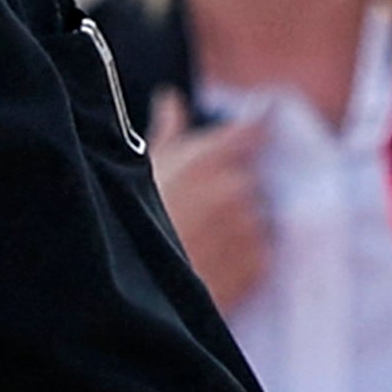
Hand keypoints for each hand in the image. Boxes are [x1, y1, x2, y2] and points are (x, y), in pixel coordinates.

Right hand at [147, 91, 273, 313]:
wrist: (129, 293)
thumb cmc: (127, 228)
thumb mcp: (138, 173)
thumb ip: (166, 131)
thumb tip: (171, 98)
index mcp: (208, 160)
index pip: (253, 130)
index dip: (258, 126)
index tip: (265, 119)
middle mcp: (237, 188)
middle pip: (250, 178)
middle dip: (232, 188)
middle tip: (196, 209)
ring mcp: (251, 226)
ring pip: (256, 215)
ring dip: (238, 223)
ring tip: (198, 241)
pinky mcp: (258, 262)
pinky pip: (260, 250)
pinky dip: (243, 253)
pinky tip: (208, 260)